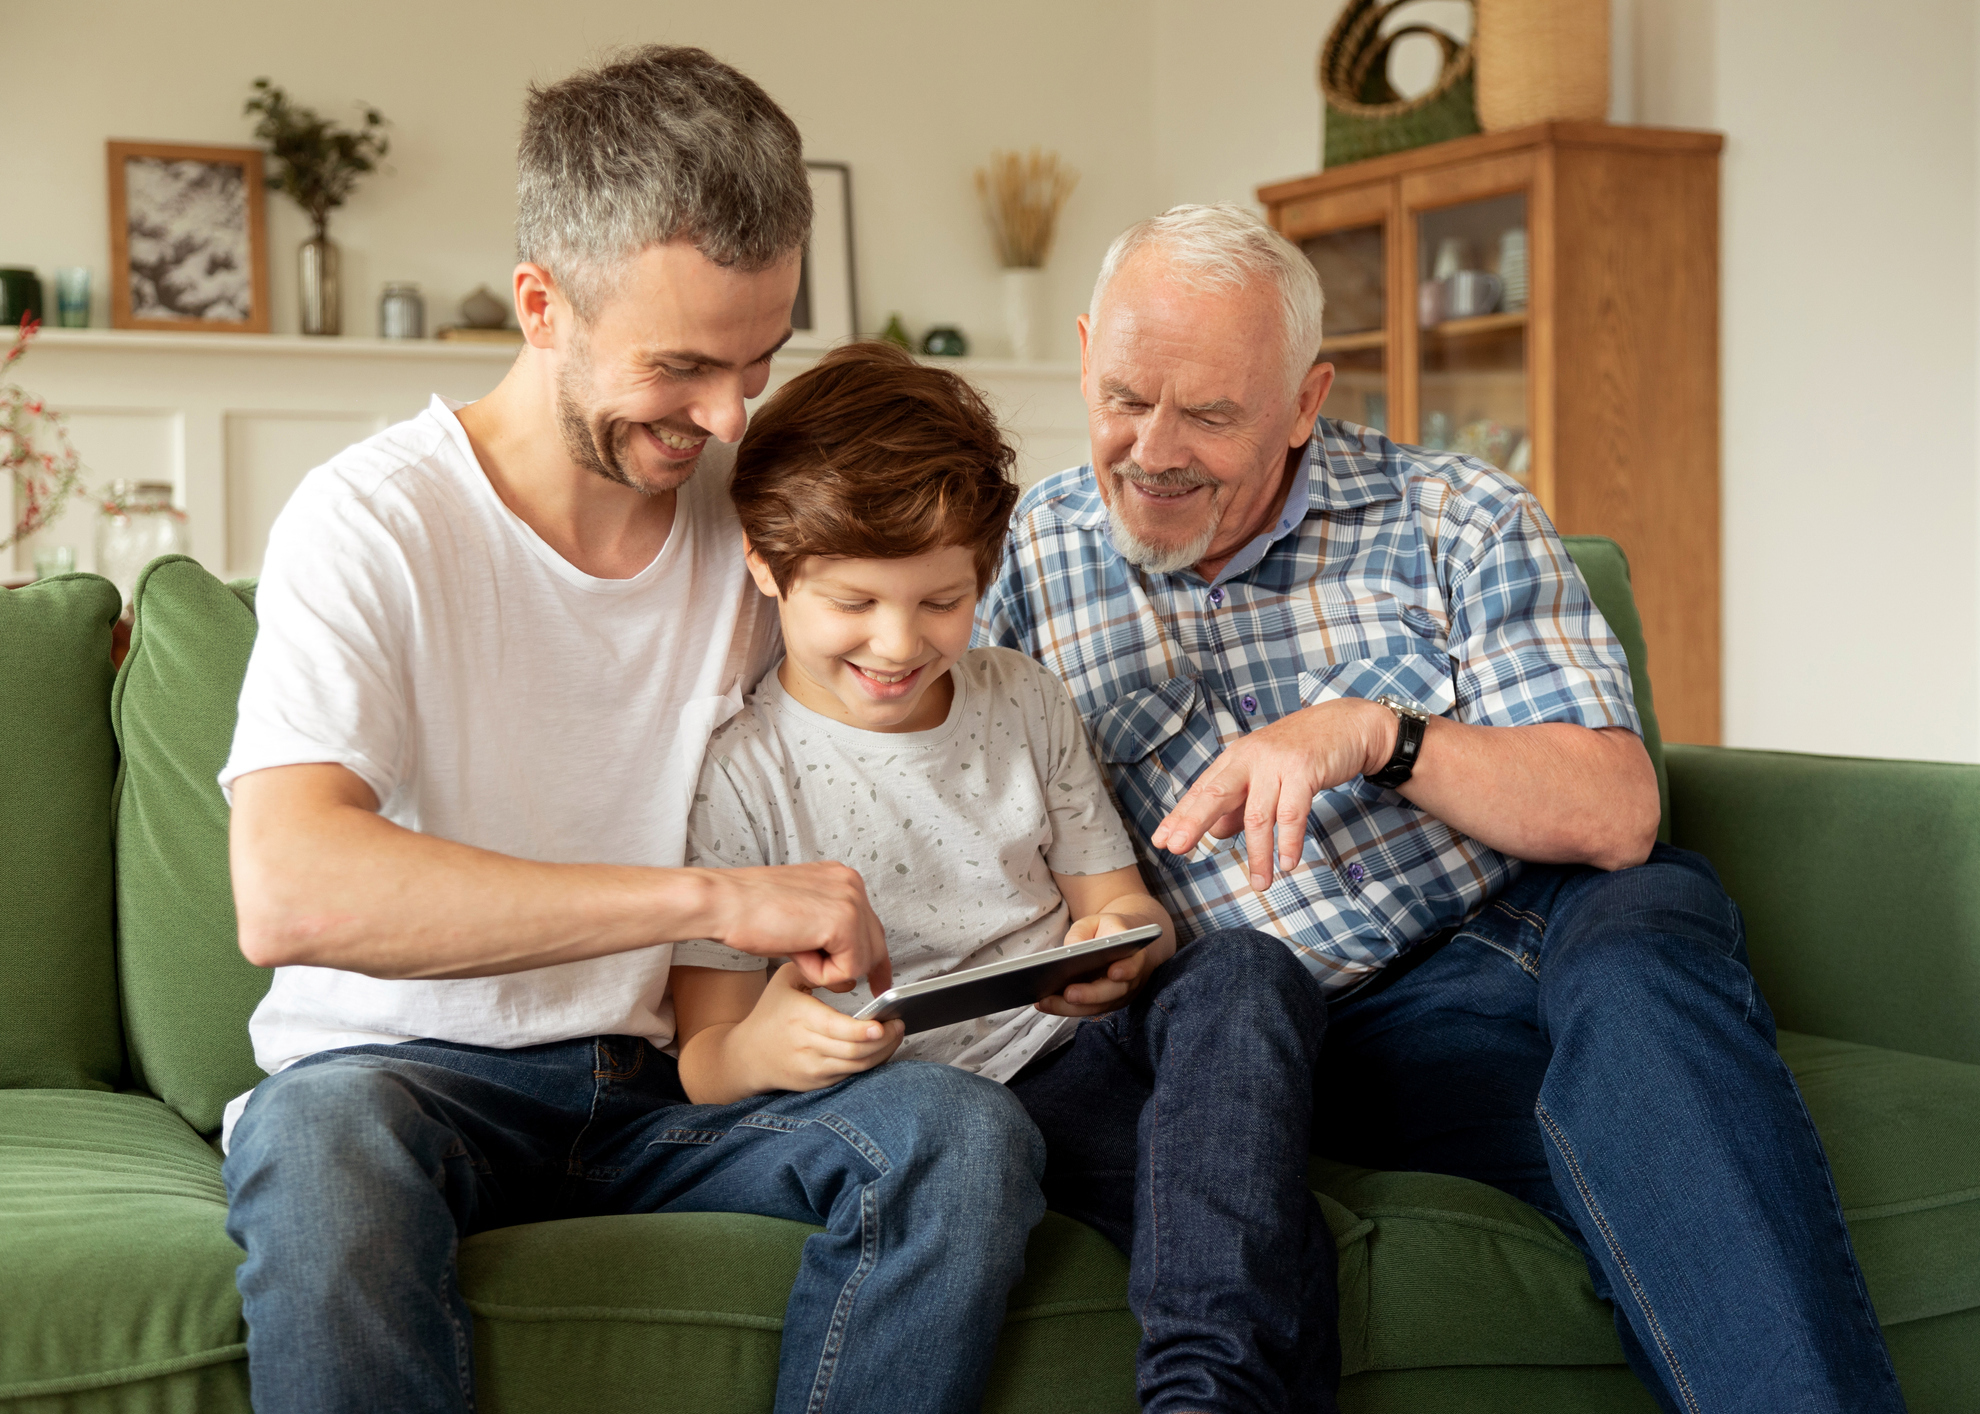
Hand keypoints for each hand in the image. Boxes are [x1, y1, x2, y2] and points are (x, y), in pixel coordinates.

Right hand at [700, 862, 892, 994]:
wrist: (722, 902)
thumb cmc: (748, 911)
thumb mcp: (801, 918)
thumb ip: (828, 933)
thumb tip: (850, 966)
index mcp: (840, 878)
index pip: (871, 925)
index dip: (874, 957)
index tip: (880, 981)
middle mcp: (851, 884)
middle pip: (875, 943)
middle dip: (856, 969)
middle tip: (852, 985)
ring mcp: (851, 900)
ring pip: (863, 961)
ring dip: (828, 970)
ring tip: (796, 950)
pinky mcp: (844, 921)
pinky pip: (848, 969)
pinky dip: (820, 973)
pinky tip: (797, 951)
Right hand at [729, 964, 905, 1093]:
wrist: (747, 1056)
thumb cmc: (770, 1014)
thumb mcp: (785, 980)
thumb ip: (817, 970)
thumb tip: (851, 974)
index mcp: (800, 1018)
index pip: (838, 1029)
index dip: (864, 1031)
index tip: (883, 1024)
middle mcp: (806, 1046)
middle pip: (854, 1051)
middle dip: (884, 1040)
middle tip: (899, 1024)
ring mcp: (813, 1068)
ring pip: (857, 1066)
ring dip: (883, 1052)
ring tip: (895, 1034)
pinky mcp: (818, 1082)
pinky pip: (852, 1075)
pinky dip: (871, 1062)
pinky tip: (881, 1047)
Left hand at [1035, 912, 1177, 1016]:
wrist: (1124, 943)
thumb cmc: (1108, 930)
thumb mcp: (1095, 921)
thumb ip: (1082, 931)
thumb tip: (1069, 949)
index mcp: (1133, 955)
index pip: (1134, 964)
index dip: (1126, 970)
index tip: (1113, 972)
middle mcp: (1130, 980)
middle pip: (1113, 992)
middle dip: (1090, 995)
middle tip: (1068, 994)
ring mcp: (1118, 996)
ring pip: (1096, 1007)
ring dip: (1070, 1007)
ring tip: (1044, 1002)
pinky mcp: (1105, 1004)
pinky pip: (1086, 1010)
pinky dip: (1065, 1008)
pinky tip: (1044, 1003)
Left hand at [1148, 698, 1395, 891]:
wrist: (1347, 725)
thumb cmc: (1302, 753)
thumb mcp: (1264, 775)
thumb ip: (1239, 803)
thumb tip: (1216, 832)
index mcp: (1236, 759)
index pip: (1201, 790)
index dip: (1180, 816)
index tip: (1161, 840)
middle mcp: (1250, 758)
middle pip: (1216, 794)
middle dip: (1193, 823)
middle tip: (1176, 849)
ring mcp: (1277, 762)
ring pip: (1258, 814)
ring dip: (1258, 854)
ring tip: (1260, 884)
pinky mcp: (1305, 768)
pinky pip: (1293, 812)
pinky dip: (1289, 841)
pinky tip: (1287, 863)